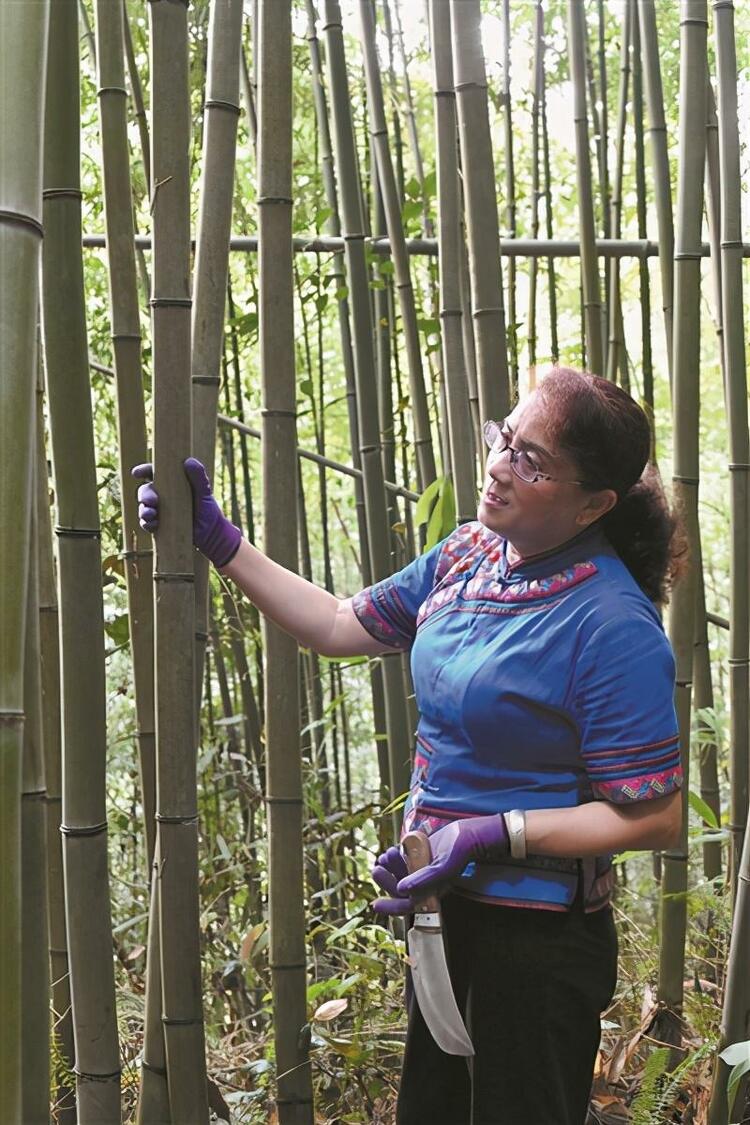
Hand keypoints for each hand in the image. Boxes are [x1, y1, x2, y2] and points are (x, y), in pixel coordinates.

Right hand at [131, 458, 241, 567]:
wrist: (210, 534)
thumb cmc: (208, 510)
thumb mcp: (205, 493)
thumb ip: (199, 478)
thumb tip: (189, 461)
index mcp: (171, 483)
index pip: (154, 473)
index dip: (143, 471)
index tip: (137, 473)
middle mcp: (162, 495)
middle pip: (145, 490)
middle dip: (144, 494)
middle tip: (151, 501)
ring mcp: (159, 510)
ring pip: (143, 507)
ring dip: (143, 510)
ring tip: (150, 514)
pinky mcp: (158, 525)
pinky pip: (146, 523)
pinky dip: (147, 524)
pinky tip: (153, 525)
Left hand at [371, 815, 509, 914]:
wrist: (472, 832)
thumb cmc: (462, 850)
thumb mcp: (444, 865)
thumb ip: (425, 878)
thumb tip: (402, 889)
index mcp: (432, 890)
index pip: (409, 904)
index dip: (391, 907)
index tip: (375, 905)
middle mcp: (426, 881)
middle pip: (401, 888)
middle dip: (386, 881)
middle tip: (376, 870)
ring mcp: (423, 866)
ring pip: (400, 872)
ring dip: (390, 867)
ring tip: (384, 856)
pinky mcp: (422, 852)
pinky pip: (404, 857)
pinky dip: (395, 855)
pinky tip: (392, 850)